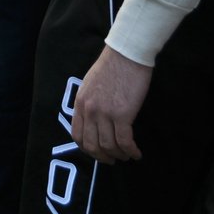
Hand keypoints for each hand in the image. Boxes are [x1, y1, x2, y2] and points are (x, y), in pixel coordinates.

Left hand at [73, 46, 152, 163]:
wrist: (127, 54)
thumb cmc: (112, 66)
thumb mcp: (90, 84)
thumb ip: (89, 102)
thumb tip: (93, 120)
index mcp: (80, 103)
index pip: (77, 135)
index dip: (87, 149)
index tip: (97, 153)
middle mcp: (90, 110)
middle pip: (91, 145)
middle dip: (102, 157)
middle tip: (112, 160)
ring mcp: (105, 113)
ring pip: (109, 146)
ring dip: (119, 155)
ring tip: (127, 156)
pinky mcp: (122, 115)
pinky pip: (124, 142)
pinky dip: (130, 151)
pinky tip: (136, 153)